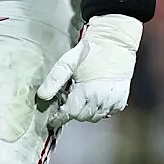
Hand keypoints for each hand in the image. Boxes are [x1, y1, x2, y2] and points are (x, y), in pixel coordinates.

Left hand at [36, 14, 141, 128]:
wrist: (115, 42)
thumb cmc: (90, 51)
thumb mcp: (68, 62)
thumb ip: (55, 79)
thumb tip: (42, 96)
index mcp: (87, 91)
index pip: (70, 114)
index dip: (59, 118)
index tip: (52, 120)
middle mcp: (101, 100)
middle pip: (81, 117)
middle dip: (72, 112)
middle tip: (67, 100)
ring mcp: (113, 101)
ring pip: (95, 117)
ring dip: (85, 112)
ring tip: (80, 97)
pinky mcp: (121, 101)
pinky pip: (107, 113)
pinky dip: (99, 110)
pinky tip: (94, 98)